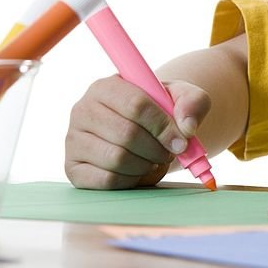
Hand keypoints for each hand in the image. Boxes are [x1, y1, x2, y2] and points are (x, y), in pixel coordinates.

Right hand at [64, 75, 211, 189]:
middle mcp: (83, 110)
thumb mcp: (182, 98)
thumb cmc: (161, 111)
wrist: (144, 132)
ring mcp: (74, 140)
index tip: (182, 140)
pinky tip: (139, 171)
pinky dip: (131, 180)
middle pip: (127, 134)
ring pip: (117, 159)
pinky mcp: (74, 168)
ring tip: (154, 160)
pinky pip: (107, 180)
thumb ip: (193, 102)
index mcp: (106, 87)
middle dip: (157, 148)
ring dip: (146, 165)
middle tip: (169, 153)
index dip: (163, 126)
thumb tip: (187, 128)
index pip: (136, 105)